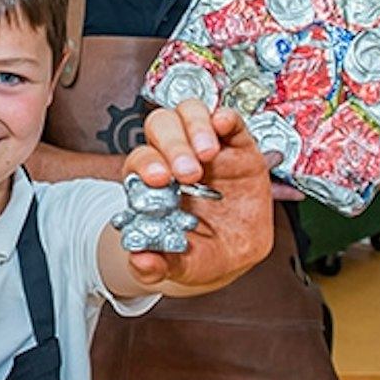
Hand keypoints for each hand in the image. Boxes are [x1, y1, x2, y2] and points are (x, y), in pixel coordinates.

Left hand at [119, 100, 278, 288]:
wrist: (237, 254)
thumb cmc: (202, 252)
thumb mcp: (183, 266)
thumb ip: (158, 266)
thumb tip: (140, 261)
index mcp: (155, 183)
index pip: (141, 159)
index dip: (147, 164)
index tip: (158, 179)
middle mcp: (177, 158)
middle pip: (162, 126)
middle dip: (172, 144)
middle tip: (187, 172)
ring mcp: (208, 148)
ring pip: (190, 113)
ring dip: (196, 127)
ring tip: (208, 153)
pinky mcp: (239, 146)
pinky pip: (230, 120)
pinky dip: (226, 117)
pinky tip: (224, 123)